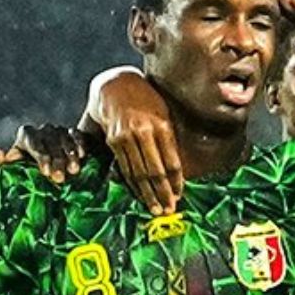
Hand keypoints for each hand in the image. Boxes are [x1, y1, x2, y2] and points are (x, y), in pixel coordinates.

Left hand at [0, 123, 96, 184]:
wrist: (50, 172)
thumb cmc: (27, 172)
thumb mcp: (13, 168)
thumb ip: (2, 164)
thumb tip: (0, 155)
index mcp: (26, 135)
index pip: (32, 141)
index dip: (40, 156)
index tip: (45, 172)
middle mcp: (43, 130)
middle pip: (50, 142)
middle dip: (56, 161)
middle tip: (60, 178)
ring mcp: (59, 131)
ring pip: (64, 139)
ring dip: (69, 155)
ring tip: (74, 171)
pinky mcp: (74, 134)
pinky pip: (77, 136)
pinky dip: (80, 145)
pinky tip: (82, 156)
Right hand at [92, 71, 184, 214]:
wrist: (114, 84)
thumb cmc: (144, 98)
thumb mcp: (163, 111)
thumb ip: (169, 137)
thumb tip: (177, 168)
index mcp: (162, 124)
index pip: (172, 161)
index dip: (177, 182)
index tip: (180, 196)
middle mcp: (143, 131)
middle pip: (156, 171)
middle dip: (163, 193)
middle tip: (169, 210)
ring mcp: (127, 136)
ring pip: (139, 172)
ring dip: (148, 194)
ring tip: (156, 209)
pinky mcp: (114, 141)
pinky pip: (125, 167)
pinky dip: (133, 183)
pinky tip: (139, 194)